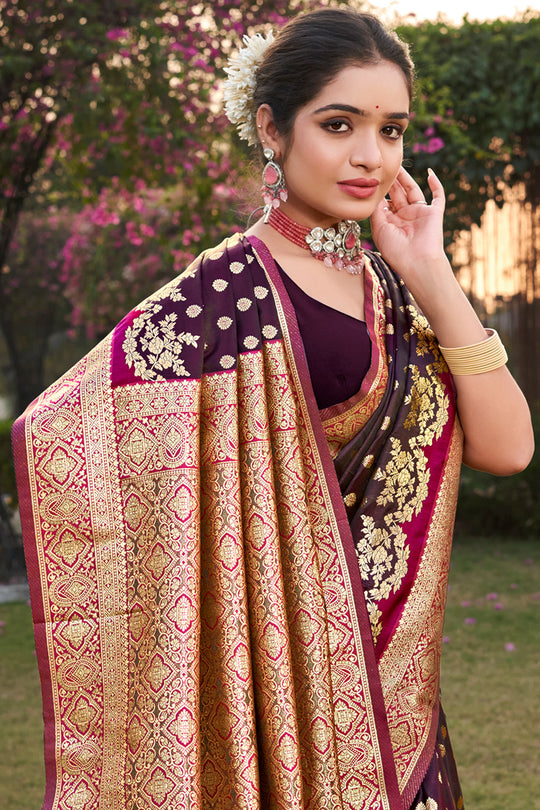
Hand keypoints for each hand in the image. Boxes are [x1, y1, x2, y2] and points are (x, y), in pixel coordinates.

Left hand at [370, 166, 446, 283]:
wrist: (417, 262)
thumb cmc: (395, 250)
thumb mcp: (379, 229)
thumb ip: (376, 209)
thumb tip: (374, 192)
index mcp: (391, 223)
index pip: (385, 202)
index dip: (380, 190)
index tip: (371, 177)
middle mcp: (405, 217)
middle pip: (397, 193)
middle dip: (392, 180)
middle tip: (384, 166)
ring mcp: (420, 214)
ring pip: (413, 190)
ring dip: (406, 178)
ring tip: (398, 166)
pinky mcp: (434, 213)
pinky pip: (438, 196)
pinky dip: (436, 184)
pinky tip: (430, 172)